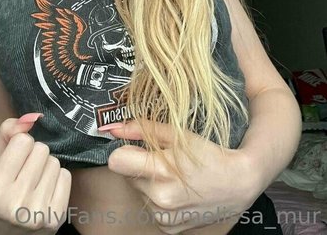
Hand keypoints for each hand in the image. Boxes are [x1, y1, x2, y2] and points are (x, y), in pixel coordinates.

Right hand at [0, 113, 71, 234]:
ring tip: (35, 181)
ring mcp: (37, 211)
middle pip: (41, 150)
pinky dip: (58, 178)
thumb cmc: (2, 191)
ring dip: (46, 167)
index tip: (16, 158)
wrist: (11, 232)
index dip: (20, 145)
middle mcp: (15, 203)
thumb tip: (33, 117)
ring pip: (54, 162)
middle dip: (34, 156)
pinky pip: (66, 175)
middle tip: (26, 171)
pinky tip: (46, 190)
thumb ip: (9, 132)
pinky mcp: (56, 216)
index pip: (23, 141)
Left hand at [104, 120, 257, 233]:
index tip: (136, 148)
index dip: (124, 151)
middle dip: (139, 165)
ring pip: (139, 191)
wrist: (238, 183)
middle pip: (127, 175)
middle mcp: (159, 198)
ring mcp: (164, 216)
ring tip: (174, 176)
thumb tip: (113, 126)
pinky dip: (159, 198)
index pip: (116, 161)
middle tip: (163, 160)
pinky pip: (150, 207)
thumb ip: (142, 128)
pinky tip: (178, 191)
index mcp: (161, 172)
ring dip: (150, 182)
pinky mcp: (168, 228)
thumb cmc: (210, 154)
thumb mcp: (178, 134)